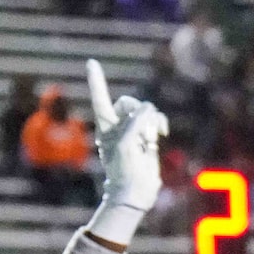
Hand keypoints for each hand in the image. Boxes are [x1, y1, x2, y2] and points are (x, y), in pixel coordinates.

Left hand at [86, 58, 168, 220]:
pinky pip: (155, 120)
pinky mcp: (148, 138)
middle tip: (141, 129)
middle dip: (137, 111)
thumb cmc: (123, 168)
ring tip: (150, 138)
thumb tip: (149, 110)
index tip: (91, 62)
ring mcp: (134, 131)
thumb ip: (136, 121)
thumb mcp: (125, 142)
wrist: (134, 191)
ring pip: (144, 111)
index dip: (96, 81)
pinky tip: (162, 133)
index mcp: (105, 125)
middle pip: (128, 103)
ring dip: (150, 120)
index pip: (100, 98)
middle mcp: (118, 125)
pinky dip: (159, 124)